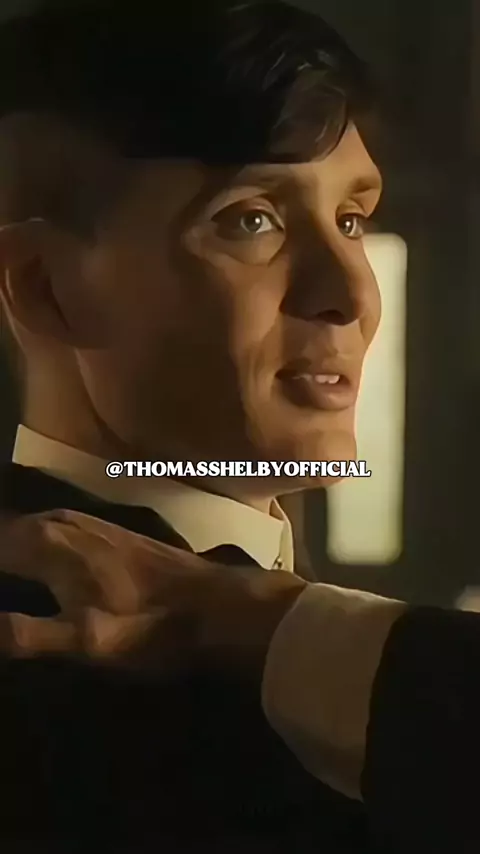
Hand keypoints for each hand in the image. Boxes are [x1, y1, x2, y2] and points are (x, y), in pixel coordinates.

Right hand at [0, 510, 306, 677]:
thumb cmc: (149, 626)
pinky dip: (24, 549)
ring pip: (21, 529)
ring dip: (7, 549)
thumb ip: (22, 634)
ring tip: (8, 579)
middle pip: (1, 532)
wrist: (215, 607)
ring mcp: (82, 523)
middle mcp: (57, 521)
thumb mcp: (84, 640)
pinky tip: (26, 570)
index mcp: (43, 541)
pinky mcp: (102, 533)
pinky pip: (43, 533)